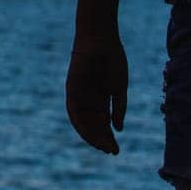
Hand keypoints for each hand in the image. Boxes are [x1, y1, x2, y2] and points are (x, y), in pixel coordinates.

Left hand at [66, 32, 127, 154]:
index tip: (116, 149)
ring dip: (92, 136)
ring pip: (84, 122)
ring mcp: (79, 95)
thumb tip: (118, 129)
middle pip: (93, 125)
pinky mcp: (71, 89)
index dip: (108, 136)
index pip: (102, 122)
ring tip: (104, 146)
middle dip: (102, 139)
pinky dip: (81, 124)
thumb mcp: (119, 88)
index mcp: (100, 98)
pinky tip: (91, 134)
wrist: (101, 38)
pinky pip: (74, 111)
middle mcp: (88, 99)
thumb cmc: (112, 59)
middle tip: (112, 151)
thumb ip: (118, 108)